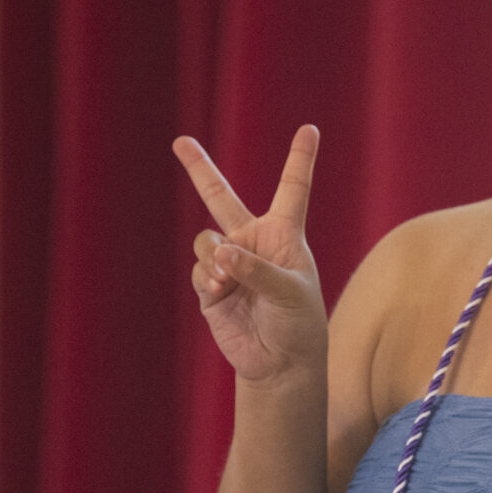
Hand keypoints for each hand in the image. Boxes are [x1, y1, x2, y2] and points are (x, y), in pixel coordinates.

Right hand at [175, 125, 325, 385]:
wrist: (279, 362)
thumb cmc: (298, 323)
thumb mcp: (290, 291)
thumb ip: (257, 269)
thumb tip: (221, 254)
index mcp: (283, 234)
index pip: (293, 189)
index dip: (300, 159)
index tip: (310, 129)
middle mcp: (252, 242)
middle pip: (220, 197)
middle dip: (199, 169)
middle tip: (181, 142)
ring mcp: (228, 263)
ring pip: (206, 240)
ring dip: (213, 256)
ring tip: (226, 278)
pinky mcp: (210, 287)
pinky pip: (200, 270)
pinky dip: (208, 277)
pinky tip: (221, 292)